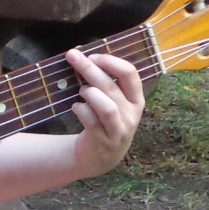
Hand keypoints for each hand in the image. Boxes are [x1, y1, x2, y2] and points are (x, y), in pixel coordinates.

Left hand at [64, 48, 144, 177]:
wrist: (99, 157)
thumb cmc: (103, 121)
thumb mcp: (110, 101)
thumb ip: (100, 79)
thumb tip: (78, 52)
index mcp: (136, 99)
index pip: (130, 74)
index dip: (111, 61)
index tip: (93, 55)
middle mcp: (131, 114)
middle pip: (112, 86)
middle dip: (90, 69)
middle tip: (72, 57)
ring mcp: (119, 130)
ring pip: (107, 107)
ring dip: (90, 93)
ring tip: (81, 91)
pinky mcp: (104, 141)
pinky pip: (91, 121)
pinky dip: (81, 110)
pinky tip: (76, 107)